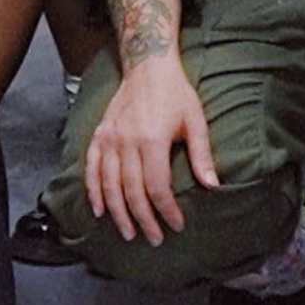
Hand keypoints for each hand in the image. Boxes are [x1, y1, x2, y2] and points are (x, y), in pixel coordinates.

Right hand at [83, 53, 219, 246]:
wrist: (147, 65)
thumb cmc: (175, 94)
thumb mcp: (196, 120)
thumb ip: (202, 155)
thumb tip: (213, 186)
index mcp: (152, 139)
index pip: (157, 186)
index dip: (167, 210)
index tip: (177, 225)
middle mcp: (126, 141)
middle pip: (132, 191)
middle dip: (144, 219)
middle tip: (155, 239)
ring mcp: (110, 138)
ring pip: (109, 185)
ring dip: (119, 213)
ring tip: (129, 233)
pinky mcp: (100, 135)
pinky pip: (92, 169)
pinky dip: (93, 192)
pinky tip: (99, 210)